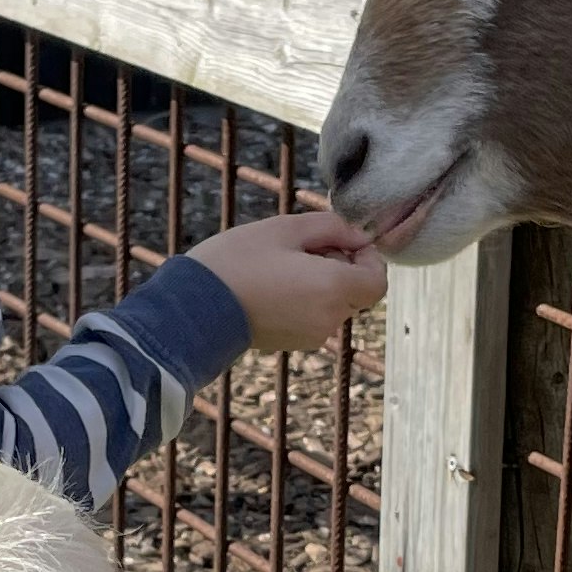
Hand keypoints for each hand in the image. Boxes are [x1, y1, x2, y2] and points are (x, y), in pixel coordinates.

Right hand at [192, 211, 385, 353]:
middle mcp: (329, 318)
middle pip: (358, 292)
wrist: (193, 308)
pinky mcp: (295, 343)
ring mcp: (312, 335)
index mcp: (332, 287)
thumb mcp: (285, 228)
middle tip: (304, 248)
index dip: (368, 259)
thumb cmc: (237, 261)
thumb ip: (333, 227)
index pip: (378, 281)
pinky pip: (316, 317)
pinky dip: (307, 300)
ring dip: (323, 283)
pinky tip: (275, 285)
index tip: (342, 243)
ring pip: (336, 304)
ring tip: (283, 265)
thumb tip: (360, 235)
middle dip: (342, 267)